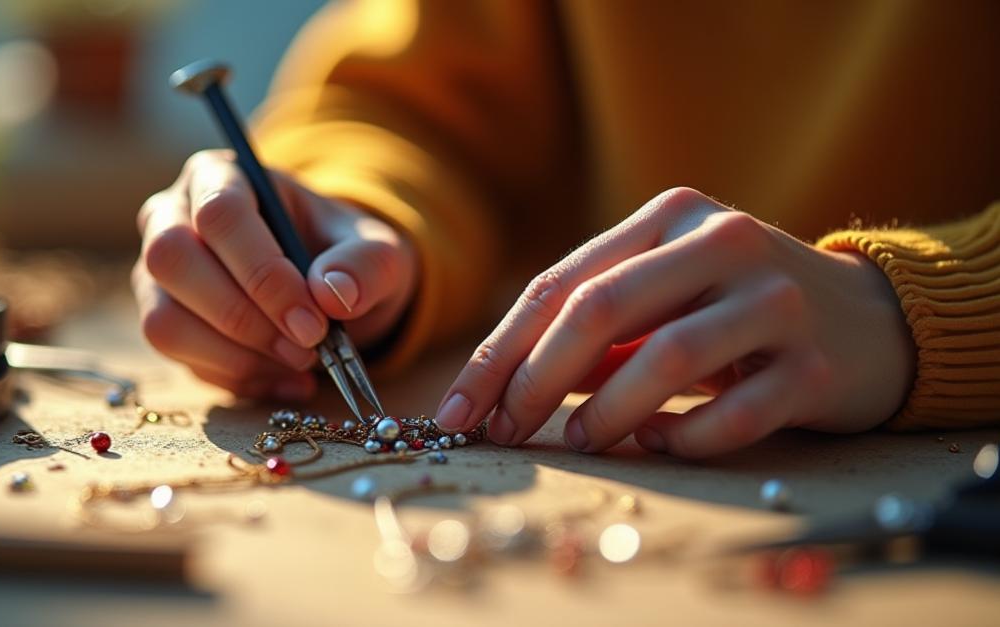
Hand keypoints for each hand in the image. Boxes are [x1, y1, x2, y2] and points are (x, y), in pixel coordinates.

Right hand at [132, 150, 416, 400]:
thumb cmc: (343, 254)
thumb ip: (366, 265)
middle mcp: (171, 217)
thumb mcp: (377, 252)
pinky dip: (239, 379)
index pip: (220, 214)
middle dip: (244, 318)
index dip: (263, 273)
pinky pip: (180, 360)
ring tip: (301, 366)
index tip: (313, 323)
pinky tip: (290, 380)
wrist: (329, 288)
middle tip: (307, 349)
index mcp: (221, 176)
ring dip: (237, 357)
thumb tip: (333, 294)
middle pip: (172, 261)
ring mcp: (156, 274)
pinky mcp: (162, 321)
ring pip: (164, 320)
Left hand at [434, 188, 914, 457]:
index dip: (498, 352)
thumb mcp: (664, 297)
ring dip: (607, 412)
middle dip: (534, 379)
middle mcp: (722, 241)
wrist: (872, 318)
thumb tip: (502, 394)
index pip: (560, 284)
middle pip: (600, 308)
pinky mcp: (817, 364)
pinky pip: (735, 413)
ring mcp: (775, 298)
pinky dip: (685, 439)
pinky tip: (662, 444)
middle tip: (505, 433)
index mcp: (670, 217)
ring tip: (583, 440)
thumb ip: (592, 330)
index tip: (457, 411)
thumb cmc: (736, 309)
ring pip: (668, 357)